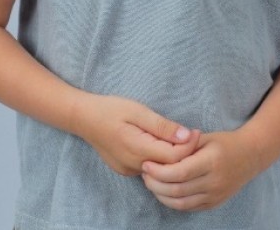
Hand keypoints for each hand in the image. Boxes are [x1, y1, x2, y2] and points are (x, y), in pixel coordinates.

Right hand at [73, 93, 200, 176]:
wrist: (83, 118)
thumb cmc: (110, 109)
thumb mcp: (138, 111)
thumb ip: (162, 126)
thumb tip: (186, 135)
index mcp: (137, 150)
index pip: (173, 157)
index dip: (189, 146)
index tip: (197, 130)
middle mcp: (133, 165)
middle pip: (168, 165)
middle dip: (184, 151)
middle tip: (193, 133)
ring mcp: (128, 170)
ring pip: (159, 168)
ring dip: (172, 155)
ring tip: (181, 137)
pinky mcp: (125, 169)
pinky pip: (149, 167)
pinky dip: (160, 158)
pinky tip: (163, 143)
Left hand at [141, 130, 258, 210]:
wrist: (250, 156)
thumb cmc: (225, 142)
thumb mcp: (206, 137)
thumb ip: (185, 144)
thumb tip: (161, 147)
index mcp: (211, 161)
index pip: (180, 172)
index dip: (159, 171)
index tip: (146, 163)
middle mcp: (214, 181)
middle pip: (177, 189)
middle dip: (155, 183)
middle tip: (144, 173)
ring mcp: (215, 195)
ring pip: (180, 202)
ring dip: (161, 195)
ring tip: (150, 182)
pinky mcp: (214, 203)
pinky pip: (188, 207)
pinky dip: (172, 201)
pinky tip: (163, 191)